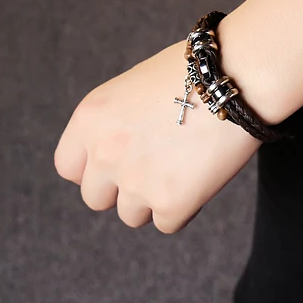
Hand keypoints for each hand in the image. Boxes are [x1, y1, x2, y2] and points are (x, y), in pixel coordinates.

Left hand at [54, 40, 260, 232]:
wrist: (233, 83)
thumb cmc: (192, 77)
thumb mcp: (132, 91)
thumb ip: (115, 126)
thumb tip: (120, 156)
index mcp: (89, 120)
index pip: (69, 169)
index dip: (94, 171)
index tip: (117, 167)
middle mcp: (105, 154)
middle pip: (96, 199)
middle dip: (121, 191)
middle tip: (154, 172)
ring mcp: (136, 183)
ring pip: (132, 216)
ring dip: (153, 202)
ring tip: (182, 173)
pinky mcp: (170, 204)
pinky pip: (168, 224)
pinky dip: (184, 209)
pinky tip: (200, 180)